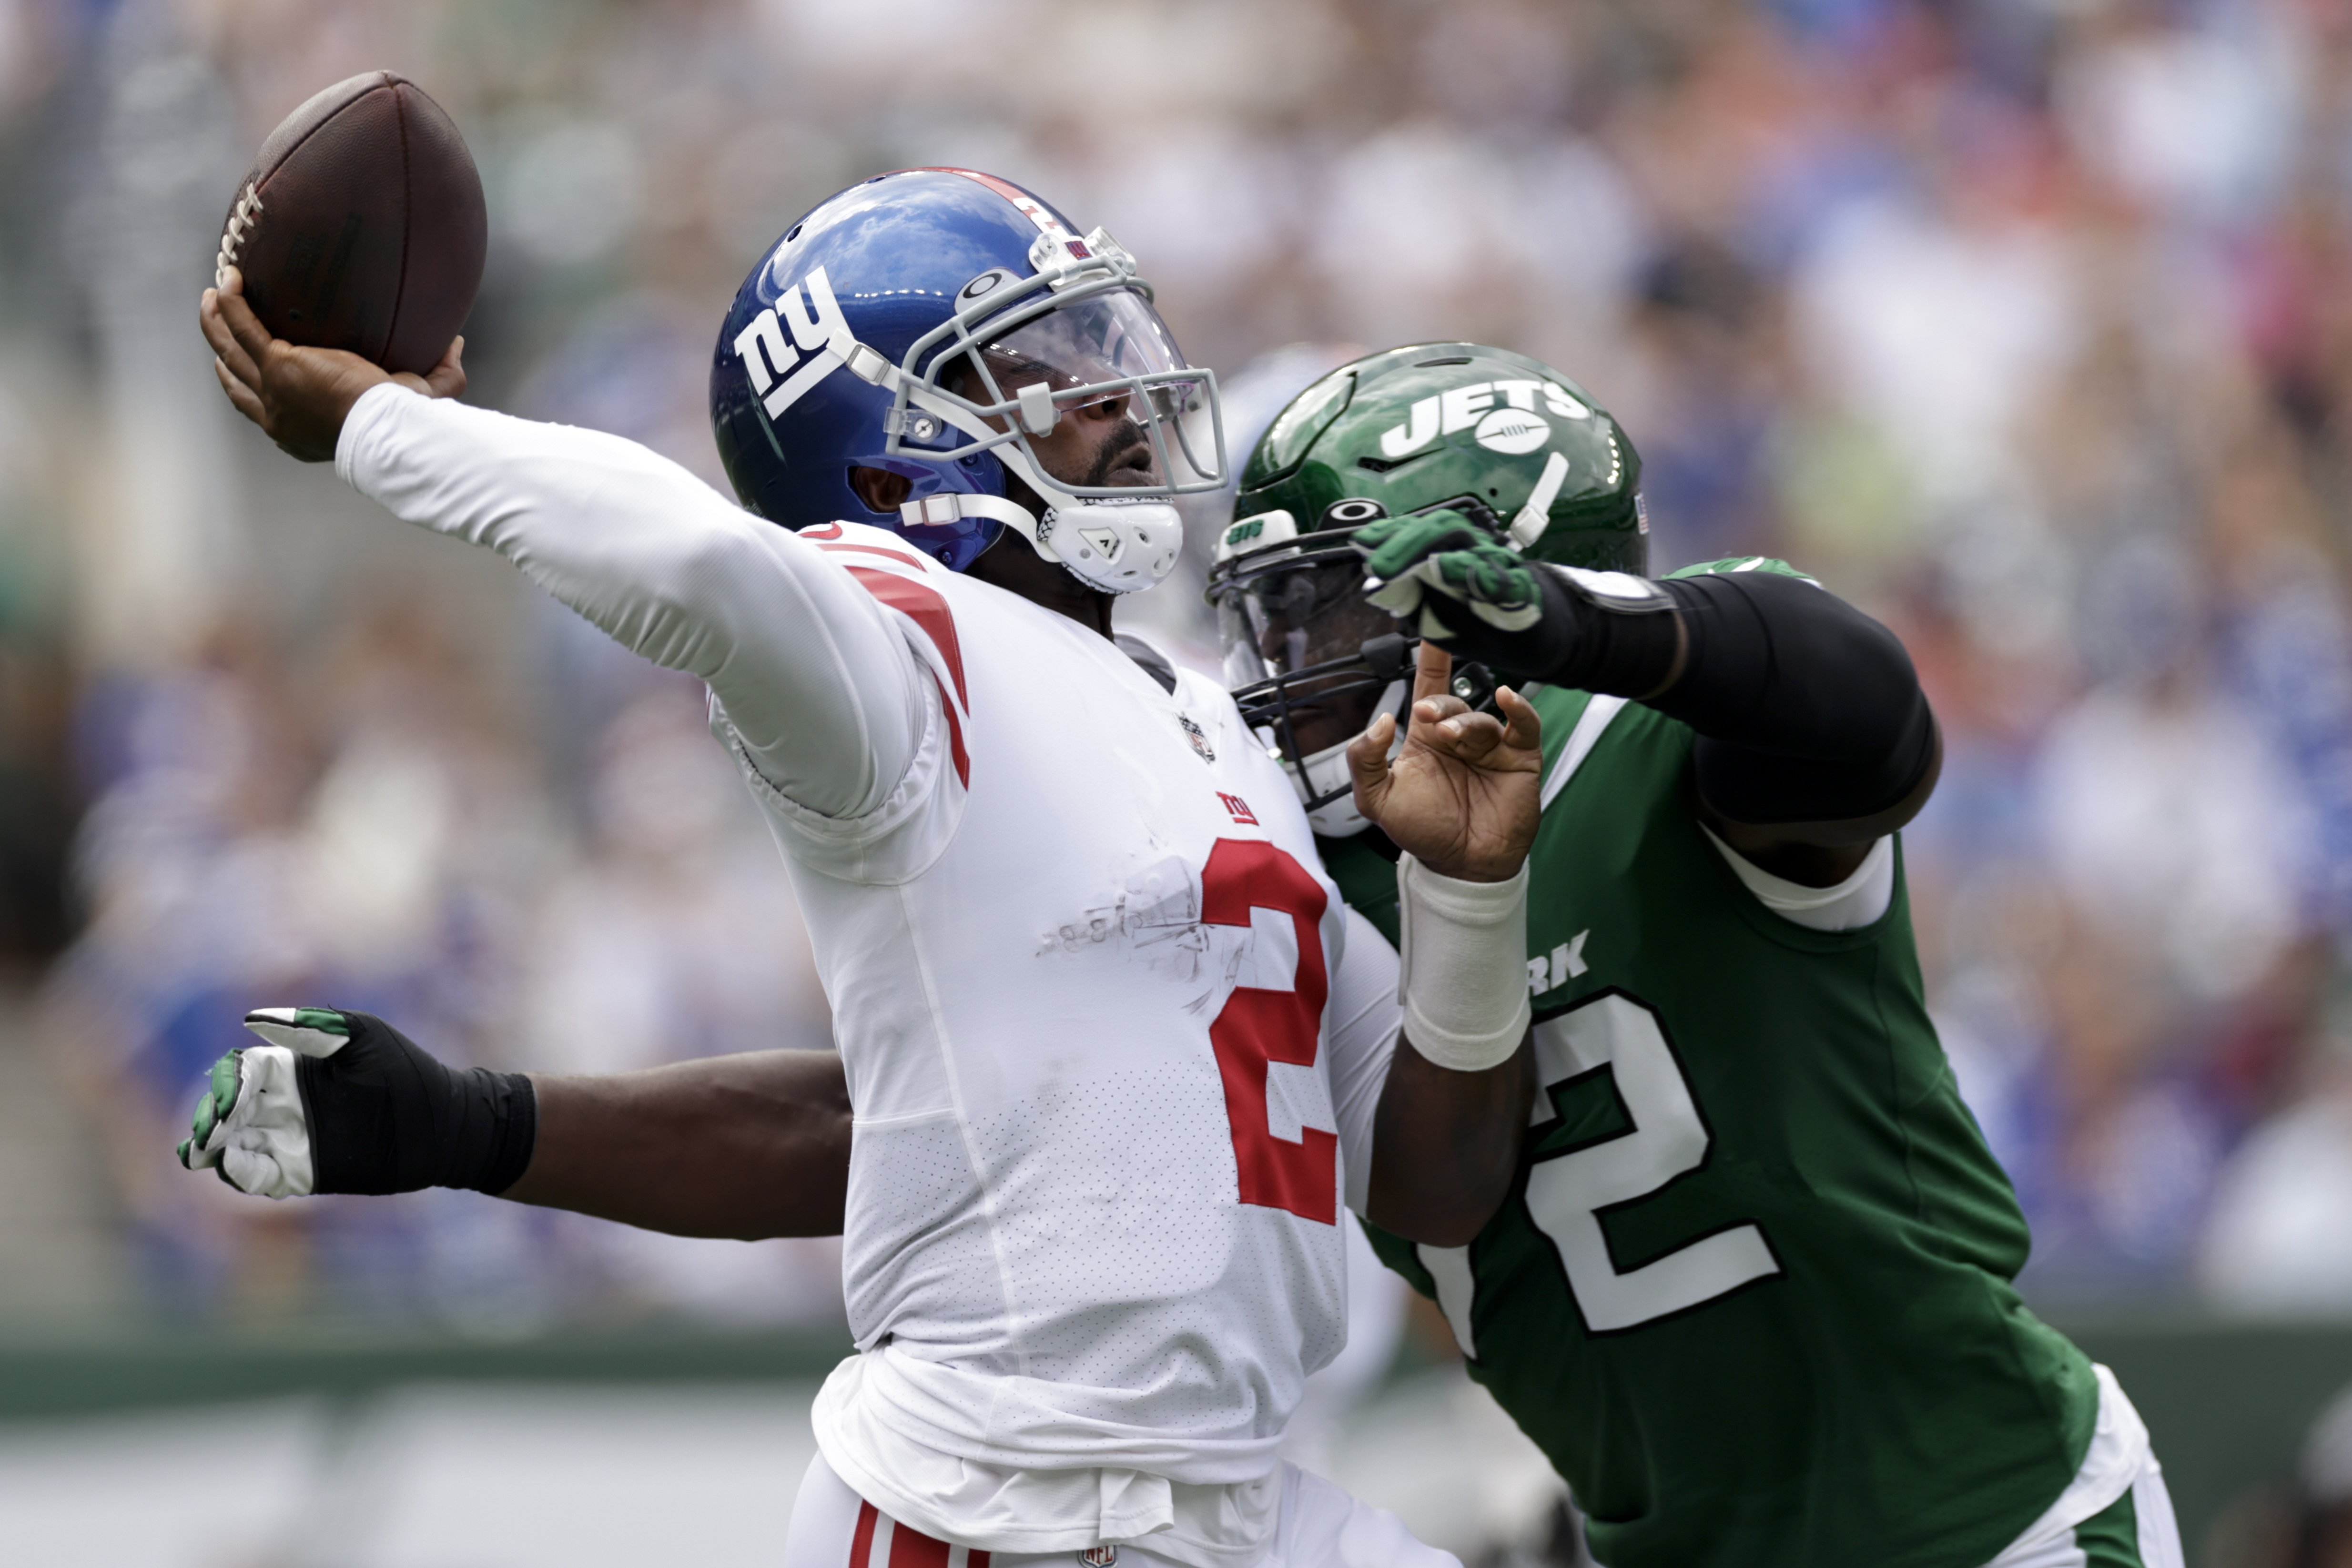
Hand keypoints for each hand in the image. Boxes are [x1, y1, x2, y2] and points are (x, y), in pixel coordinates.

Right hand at [179, 1007, 532, 1197]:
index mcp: (295, 1068)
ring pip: (236, 1143)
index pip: (242, 1073)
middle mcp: (287, 1104)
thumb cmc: (409, 1074)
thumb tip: (252, 1020)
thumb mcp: (364, 1037)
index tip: (227, 1095)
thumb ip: (312, 1028)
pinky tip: (235, 1167)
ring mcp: (294, 1140)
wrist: (447, 1125)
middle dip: (209, 1118)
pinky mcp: (306, 1173)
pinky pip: (263, 1175)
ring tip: (201, 1152)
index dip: (225, 1082)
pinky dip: (243, 1173)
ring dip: (214, 1148)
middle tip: (205, 1131)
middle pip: (229, 1110)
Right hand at [198, 267, 465, 461]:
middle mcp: (277, 416)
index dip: (247, 387)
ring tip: (212, 299)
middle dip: (223, 353)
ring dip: (217, 323)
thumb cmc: (405, 426)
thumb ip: (439, 375)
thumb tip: (456, 346)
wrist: (389, 432)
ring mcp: (274, 389)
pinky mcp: (279, 363)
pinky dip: (233, 304)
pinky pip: (244, 326)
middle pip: (236, 380)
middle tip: (218, 326)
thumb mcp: (418, 401)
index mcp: (298, 433)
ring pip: (230, 351)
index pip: (262, 409)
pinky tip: (228, 280)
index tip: (244, 366)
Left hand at [1346, 640, 1542, 881]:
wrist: (1463, 866)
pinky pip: (1523, 724)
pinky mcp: (1520, 757)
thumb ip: (1363, 759)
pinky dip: (1517, 708)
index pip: (1427, 685)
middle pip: (1452, 700)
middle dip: (1439, 706)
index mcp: (1425, 738)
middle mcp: (1458, 736)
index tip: (1432, 627)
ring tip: (1452, 739)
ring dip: (1465, 722)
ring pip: (1480, 715)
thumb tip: (1380, 720)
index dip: (1431, 656)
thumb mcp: (1375, 799)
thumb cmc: (1423, 832)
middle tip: (1428, 719)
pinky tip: (1506, 699)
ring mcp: (1491, 745)